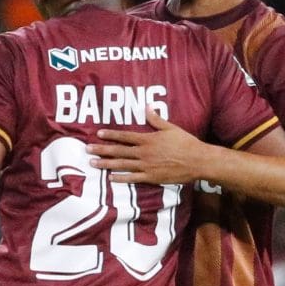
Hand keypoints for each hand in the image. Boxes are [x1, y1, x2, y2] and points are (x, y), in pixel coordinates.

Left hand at [89, 110, 211, 185]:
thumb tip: (147, 107)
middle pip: (119, 150)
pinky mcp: (151, 177)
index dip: (111, 135)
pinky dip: (120, 178)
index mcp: (148, 139)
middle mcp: (144, 153)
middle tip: (87, 149)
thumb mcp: (171, 128)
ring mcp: (146, 166)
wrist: (197, 161)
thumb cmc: (185, 143)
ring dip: (106, 163)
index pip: (125, 136)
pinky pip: (132, 178)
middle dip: (102, 149)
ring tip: (93, 163)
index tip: (98, 134)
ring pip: (122, 164)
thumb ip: (156, 119)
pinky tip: (110, 177)